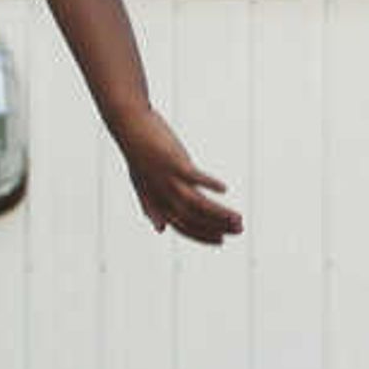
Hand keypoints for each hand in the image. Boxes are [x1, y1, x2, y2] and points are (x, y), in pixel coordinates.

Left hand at [110, 106, 241, 244]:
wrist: (129, 127)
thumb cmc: (138, 156)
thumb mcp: (141, 187)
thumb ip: (151, 208)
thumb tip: (160, 230)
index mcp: (156, 203)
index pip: (183, 227)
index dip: (203, 236)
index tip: (222, 240)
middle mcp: (162, 195)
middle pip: (194, 218)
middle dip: (218, 227)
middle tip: (240, 229)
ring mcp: (168, 180)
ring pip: (197, 203)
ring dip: (220, 213)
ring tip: (238, 217)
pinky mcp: (174, 162)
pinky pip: (195, 177)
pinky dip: (210, 184)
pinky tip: (225, 189)